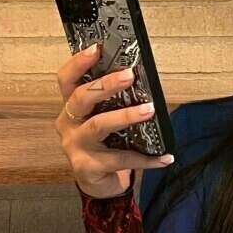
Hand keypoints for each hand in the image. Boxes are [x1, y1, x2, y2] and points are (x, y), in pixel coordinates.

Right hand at [54, 45, 173, 199]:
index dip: (78, 63)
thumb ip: (114, 103)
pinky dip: (146, 158)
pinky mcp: (87, 167)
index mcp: (71, 107)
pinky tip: (165, 157)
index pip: (67, 79)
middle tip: (129, 75)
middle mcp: (68, 124)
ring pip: (98, 125)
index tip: (97, 49)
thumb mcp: (103, 119)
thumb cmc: (103, 145)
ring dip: (125, 116)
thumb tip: (146, 83)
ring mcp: (76, 146)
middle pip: (81, 98)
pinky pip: (120, 159)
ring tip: (149, 110)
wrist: (98, 184)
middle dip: (106, 85)